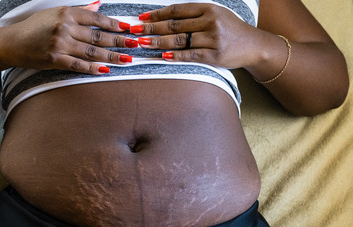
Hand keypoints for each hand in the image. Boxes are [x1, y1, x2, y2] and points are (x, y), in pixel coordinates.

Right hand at [0, 3, 135, 73]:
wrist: (12, 43)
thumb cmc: (33, 28)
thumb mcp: (54, 13)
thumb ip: (77, 12)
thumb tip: (98, 6)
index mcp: (66, 13)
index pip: (96, 18)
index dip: (114, 24)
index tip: (128, 28)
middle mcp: (65, 27)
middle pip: (98, 35)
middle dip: (119, 40)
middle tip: (135, 44)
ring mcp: (60, 44)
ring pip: (92, 51)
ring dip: (111, 56)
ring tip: (126, 59)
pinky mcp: (55, 60)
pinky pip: (78, 65)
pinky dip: (93, 68)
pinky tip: (105, 70)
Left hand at [134, 3, 263, 68]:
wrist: (254, 45)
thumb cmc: (230, 30)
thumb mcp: (214, 16)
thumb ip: (193, 16)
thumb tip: (163, 20)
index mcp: (208, 9)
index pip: (177, 10)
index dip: (157, 14)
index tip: (141, 18)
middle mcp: (211, 21)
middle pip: (174, 26)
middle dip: (151, 29)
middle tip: (134, 32)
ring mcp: (213, 38)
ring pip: (179, 41)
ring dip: (158, 42)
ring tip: (142, 44)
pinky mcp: (215, 55)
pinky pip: (190, 55)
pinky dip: (174, 56)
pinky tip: (162, 56)